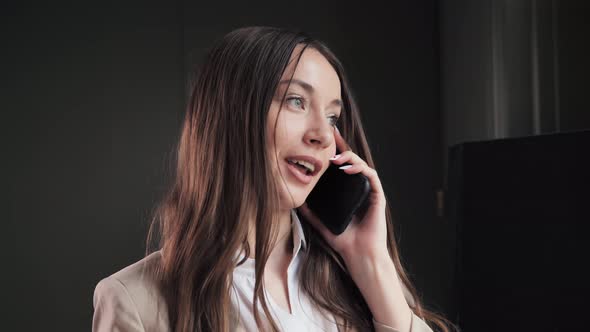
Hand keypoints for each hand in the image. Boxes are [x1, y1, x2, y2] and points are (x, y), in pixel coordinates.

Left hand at [298, 127, 388, 261]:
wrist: (359, 255)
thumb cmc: (343, 241)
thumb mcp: (321, 223)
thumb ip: (310, 213)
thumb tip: (296, 202)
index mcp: (347, 192)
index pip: (341, 167)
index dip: (335, 152)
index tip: (325, 139)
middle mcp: (359, 189)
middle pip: (352, 162)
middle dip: (342, 147)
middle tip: (331, 136)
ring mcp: (369, 191)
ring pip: (361, 165)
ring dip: (350, 157)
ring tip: (335, 157)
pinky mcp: (377, 196)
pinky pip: (371, 177)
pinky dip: (361, 169)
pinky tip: (349, 168)